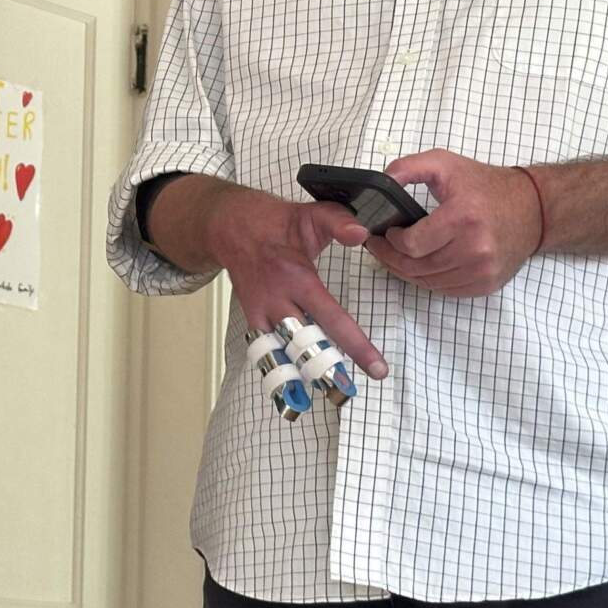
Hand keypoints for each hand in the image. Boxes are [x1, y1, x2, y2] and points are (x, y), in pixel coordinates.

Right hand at [201, 185, 387, 377]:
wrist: (230, 227)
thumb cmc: (276, 222)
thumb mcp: (312, 214)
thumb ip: (340, 222)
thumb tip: (363, 232)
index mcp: (297, 277)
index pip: (332, 319)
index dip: (357, 346)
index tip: (378, 369)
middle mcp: (277, 301)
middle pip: (305, 347)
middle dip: (327, 370)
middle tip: (348, 392)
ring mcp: (261, 313)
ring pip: (284, 355)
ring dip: (305, 374)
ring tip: (328, 393)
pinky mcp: (252, 319)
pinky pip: (268, 352)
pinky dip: (282, 368)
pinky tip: (297, 387)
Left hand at [367, 149, 541, 296]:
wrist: (533, 209)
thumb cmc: (486, 186)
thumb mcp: (445, 163)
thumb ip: (409, 167)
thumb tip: (382, 180)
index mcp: (463, 218)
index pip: (412, 244)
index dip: (391, 241)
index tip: (385, 232)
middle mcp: (475, 249)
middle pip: (417, 267)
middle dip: (390, 259)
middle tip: (379, 248)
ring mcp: (483, 270)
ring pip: (428, 282)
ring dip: (406, 272)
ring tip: (395, 257)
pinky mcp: (488, 284)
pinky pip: (446, 290)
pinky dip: (428, 281)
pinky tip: (419, 267)